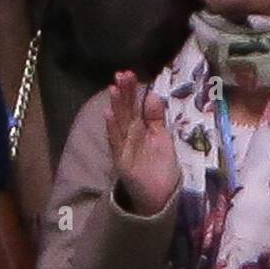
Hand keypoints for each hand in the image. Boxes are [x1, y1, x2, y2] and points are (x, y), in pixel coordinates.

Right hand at [106, 71, 178, 215]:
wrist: (159, 195)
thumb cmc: (159, 165)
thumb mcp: (161, 137)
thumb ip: (155, 118)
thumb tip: (152, 95)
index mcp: (139, 128)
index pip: (133, 105)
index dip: (131, 90)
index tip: (128, 73)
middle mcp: (129, 135)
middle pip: (125, 111)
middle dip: (123, 93)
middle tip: (120, 74)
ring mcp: (124, 147)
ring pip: (119, 123)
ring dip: (115, 107)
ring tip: (113, 89)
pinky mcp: (122, 161)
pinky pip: (116, 143)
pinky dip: (112, 129)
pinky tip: (108, 115)